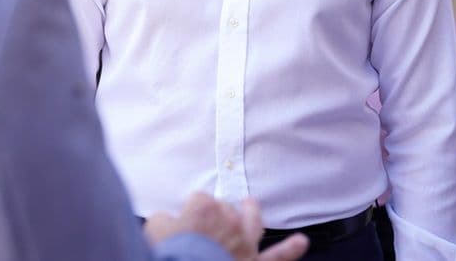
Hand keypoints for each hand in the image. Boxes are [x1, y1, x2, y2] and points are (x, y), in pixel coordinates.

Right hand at [144, 192, 308, 260]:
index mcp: (203, 209)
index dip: (190, 210)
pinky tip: (301, 242)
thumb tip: (169, 219)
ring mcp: (245, 243)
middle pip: (225, 207)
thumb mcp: (154, 230)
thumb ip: (163, 219)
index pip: (198, 199)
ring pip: (254, 222)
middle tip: (208, 222)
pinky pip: (277, 257)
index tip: (184, 219)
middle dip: (218, 211)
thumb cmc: (171, 253)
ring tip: (252, 204)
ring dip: (253, 213)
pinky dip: (290, 249)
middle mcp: (229, 221)